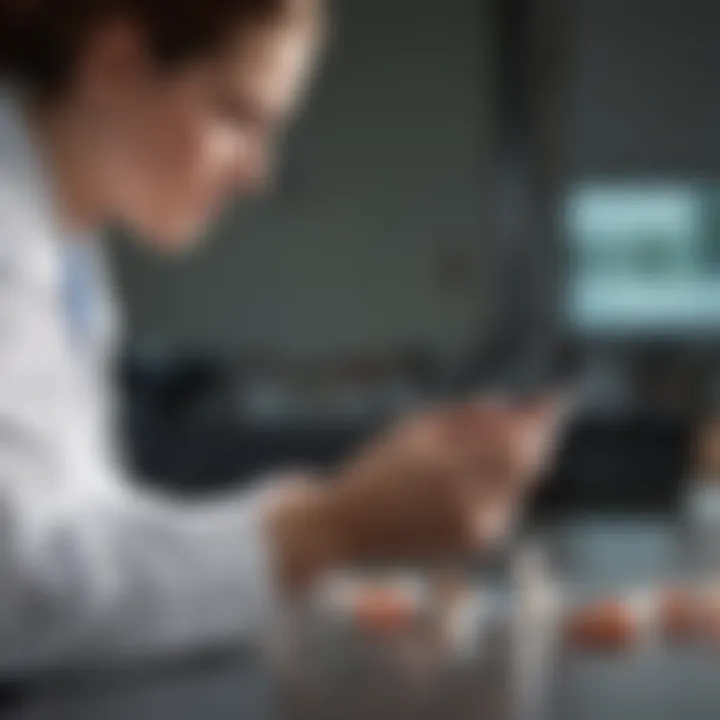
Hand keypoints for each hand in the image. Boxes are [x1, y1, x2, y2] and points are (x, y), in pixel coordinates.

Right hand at [267, 399, 559, 590]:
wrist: (351, 528)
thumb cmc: (379, 470)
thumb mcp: (417, 428)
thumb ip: (467, 417)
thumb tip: (515, 405)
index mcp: (449, 471)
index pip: (517, 443)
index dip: (541, 419)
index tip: (557, 396)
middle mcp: (470, 505)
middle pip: (528, 464)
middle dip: (539, 435)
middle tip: (542, 410)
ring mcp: (477, 529)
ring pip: (520, 483)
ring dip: (520, 457)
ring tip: (505, 435)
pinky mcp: (479, 543)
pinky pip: (507, 502)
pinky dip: (504, 481)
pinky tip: (481, 470)